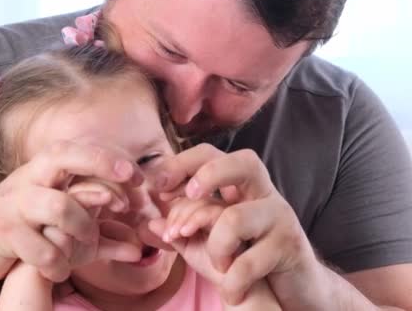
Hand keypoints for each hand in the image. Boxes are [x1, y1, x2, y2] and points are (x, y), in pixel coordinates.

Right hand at [0, 140, 143, 284]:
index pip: (76, 150)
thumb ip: (98, 235)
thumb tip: (136, 248)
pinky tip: (59, 270)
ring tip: (85, 246)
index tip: (136, 175)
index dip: (108, 158)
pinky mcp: (1, 231)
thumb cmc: (20, 231)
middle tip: (127, 190)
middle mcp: (27, 179)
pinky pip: (41, 247)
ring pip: (59, 206)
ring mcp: (12, 203)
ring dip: (82, 230)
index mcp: (41, 171)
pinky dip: (58, 263)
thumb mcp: (60, 229)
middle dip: (101, 166)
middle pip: (64, 156)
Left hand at [150, 144, 317, 305]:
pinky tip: (230, 291)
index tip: (159, 187)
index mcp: (241, 188)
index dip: (183, 163)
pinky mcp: (289, 246)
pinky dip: (233, 280)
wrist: (297, 289)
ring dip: (215, 247)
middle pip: (244, 162)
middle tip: (188, 195)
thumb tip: (150, 224)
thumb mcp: (209, 245)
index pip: (212, 155)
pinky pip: (251, 260)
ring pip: (236, 217)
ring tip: (217, 266)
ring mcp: (280, 218)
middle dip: (209, 175)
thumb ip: (182, 233)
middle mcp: (264, 195)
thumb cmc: (247, 260)